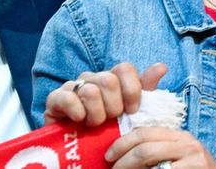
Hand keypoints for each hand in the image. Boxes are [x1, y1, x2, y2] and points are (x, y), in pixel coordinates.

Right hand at [44, 62, 167, 127]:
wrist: (81, 148)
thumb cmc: (110, 128)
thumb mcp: (131, 111)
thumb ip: (145, 89)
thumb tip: (161, 67)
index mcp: (112, 78)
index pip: (124, 68)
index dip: (131, 90)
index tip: (132, 110)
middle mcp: (92, 78)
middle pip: (108, 80)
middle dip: (114, 106)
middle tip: (111, 120)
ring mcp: (72, 86)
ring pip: (90, 90)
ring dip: (96, 113)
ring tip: (95, 125)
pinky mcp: (54, 99)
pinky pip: (65, 97)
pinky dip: (76, 111)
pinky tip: (79, 121)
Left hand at [105, 126, 215, 168]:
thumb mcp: (179, 154)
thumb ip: (159, 148)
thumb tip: (123, 151)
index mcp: (180, 136)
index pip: (145, 133)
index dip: (122, 144)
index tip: (109, 155)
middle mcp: (187, 145)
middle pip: (145, 149)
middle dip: (122, 161)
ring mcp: (192, 161)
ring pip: (150, 162)